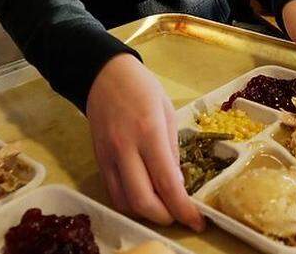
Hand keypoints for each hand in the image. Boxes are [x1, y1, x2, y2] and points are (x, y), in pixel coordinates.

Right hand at [86, 54, 202, 230]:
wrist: (104, 75)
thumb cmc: (142, 89)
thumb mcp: (168, 112)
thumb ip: (172, 150)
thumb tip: (178, 185)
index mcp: (149, 132)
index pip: (168, 183)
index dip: (184, 209)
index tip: (197, 221)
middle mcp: (126, 149)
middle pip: (143, 201)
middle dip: (165, 217)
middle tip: (180, 216)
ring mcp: (108, 157)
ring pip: (125, 202)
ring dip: (146, 213)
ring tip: (163, 207)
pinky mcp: (98, 161)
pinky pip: (113, 193)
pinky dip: (130, 203)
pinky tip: (144, 197)